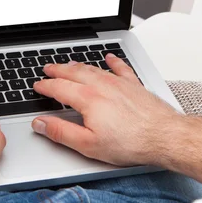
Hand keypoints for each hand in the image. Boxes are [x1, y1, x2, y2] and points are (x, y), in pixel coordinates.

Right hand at [31, 55, 180, 166]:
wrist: (163, 136)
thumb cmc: (130, 143)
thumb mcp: (88, 144)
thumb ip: (61, 132)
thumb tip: (41, 124)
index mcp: (88, 99)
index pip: (59, 88)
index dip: (45, 86)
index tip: (37, 85)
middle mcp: (102, 86)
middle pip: (74, 73)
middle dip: (58, 70)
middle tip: (48, 68)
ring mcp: (119, 83)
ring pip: (93, 68)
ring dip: (78, 65)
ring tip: (69, 64)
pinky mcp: (134, 85)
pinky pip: (120, 67)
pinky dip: (112, 61)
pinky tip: (109, 57)